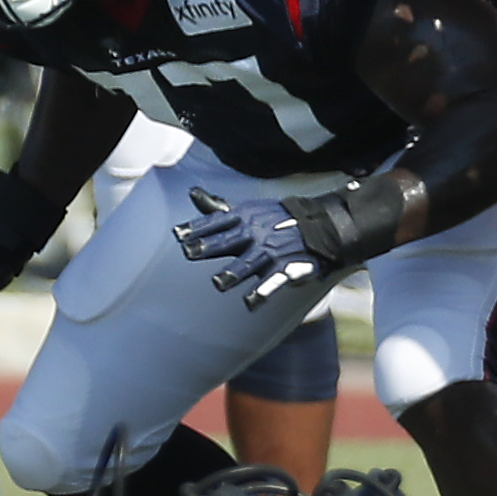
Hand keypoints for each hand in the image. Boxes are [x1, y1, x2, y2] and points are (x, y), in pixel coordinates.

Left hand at [174, 188, 336, 310]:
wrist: (318, 225)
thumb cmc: (276, 219)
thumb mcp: (247, 209)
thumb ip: (217, 208)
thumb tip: (192, 193)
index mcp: (243, 217)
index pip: (216, 222)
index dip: (196, 228)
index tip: (178, 235)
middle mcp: (254, 233)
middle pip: (227, 240)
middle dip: (208, 246)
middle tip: (189, 252)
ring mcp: (269, 251)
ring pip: (248, 263)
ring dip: (234, 272)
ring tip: (219, 282)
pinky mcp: (285, 268)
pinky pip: (272, 281)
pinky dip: (263, 292)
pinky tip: (251, 302)